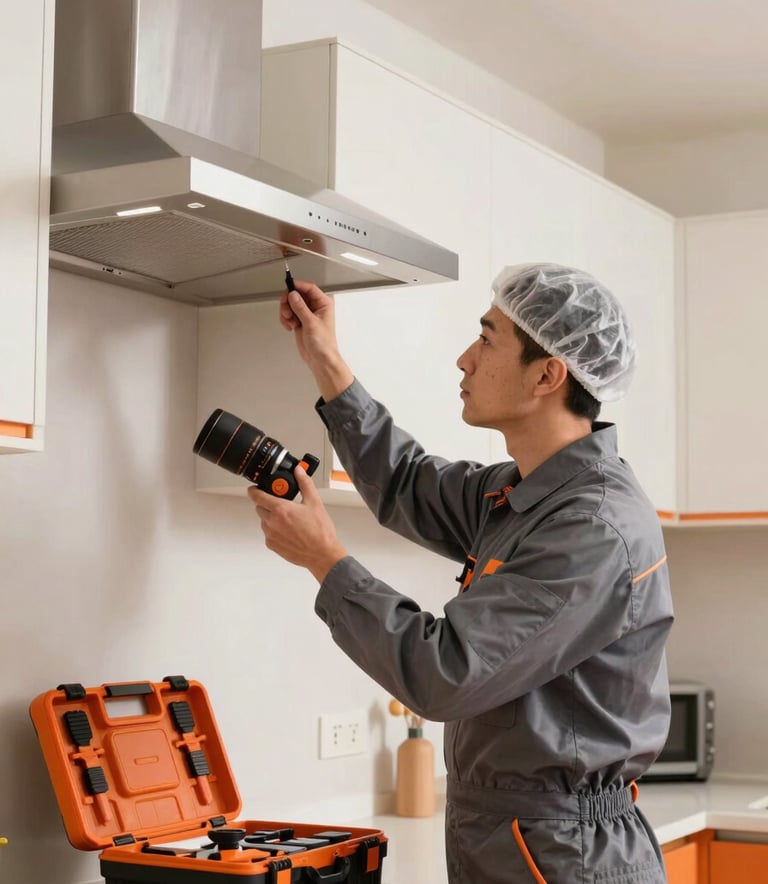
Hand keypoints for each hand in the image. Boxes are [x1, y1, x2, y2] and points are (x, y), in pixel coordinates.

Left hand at [248, 465, 347, 582]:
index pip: (257, 496)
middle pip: (260, 507)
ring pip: (264, 521)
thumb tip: (299, 471)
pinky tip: (289, 531)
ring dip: (271, 517)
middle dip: (268, 503)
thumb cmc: (320, 532)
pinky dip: (275, 530)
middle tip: (282, 504)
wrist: (322, 554)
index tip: (255, 488)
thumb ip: (305, 483)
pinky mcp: (272, 545)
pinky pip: (268, 533)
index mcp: (281, 509)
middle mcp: (272, 522)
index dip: (254, 490)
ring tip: (289, 519)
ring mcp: (271, 535)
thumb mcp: (315, 502)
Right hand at [279, 280, 353, 400]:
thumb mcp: (311, 323)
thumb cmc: (323, 344)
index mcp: (323, 304)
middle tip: (286, 311)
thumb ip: (300, 307)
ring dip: (286, 312)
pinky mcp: (300, 321)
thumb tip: (293, 295)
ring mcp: (306, 314)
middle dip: (288, 302)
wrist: (320, 359)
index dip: (297, 286)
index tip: (288, 287)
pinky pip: (288, 314)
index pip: (309, 288)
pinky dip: (286, 319)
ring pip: (290, 304)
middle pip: (297, 295)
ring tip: (290, 321)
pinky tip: (290, 326)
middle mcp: (315, 307)